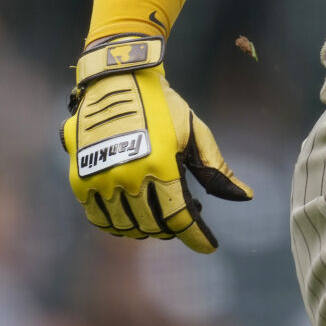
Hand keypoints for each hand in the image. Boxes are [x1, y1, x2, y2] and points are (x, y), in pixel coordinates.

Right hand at [61, 34, 251, 252]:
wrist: (117, 79)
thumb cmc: (162, 105)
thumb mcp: (195, 133)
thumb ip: (216, 169)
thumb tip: (245, 196)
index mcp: (161, 165)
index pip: (179, 218)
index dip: (196, 237)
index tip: (209, 246)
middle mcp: (129, 177)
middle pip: (153, 225)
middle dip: (173, 228)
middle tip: (184, 215)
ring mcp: (101, 180)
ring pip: (126, 226)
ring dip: (146, 228)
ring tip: (158, 212)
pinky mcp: (80, 179)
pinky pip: (99, 218)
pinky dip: (117, 224)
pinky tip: (132, 214)